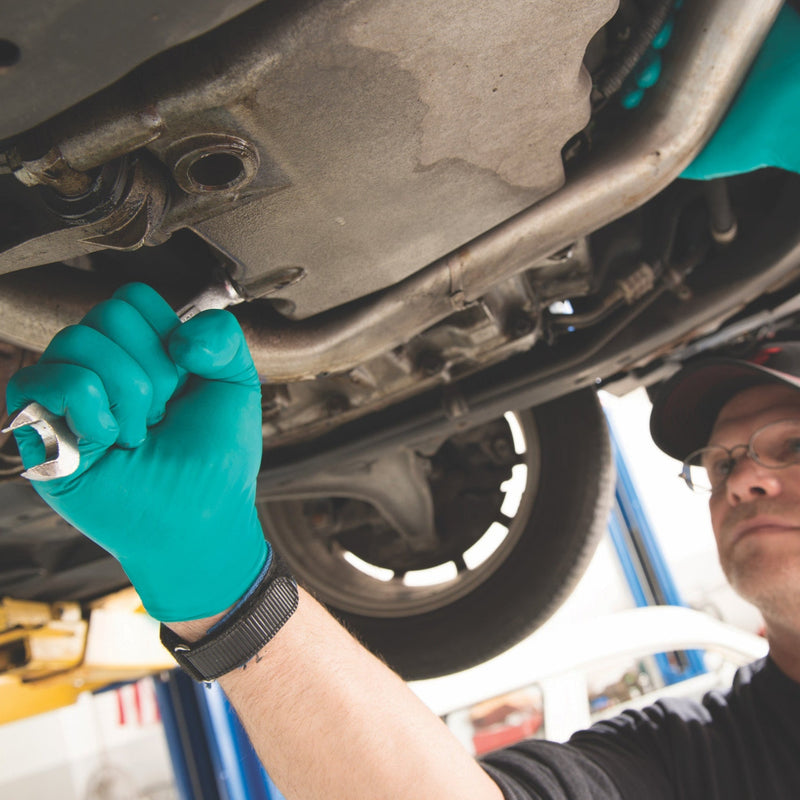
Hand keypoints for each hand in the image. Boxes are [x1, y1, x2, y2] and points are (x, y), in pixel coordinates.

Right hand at [6, 283, 268, 621]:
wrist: (202, 517)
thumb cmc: (216, 458)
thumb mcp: (235, 384)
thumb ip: (221, 337)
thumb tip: (179, 336)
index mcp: (137, 352)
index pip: (131, 298)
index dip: (166, 337)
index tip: (183, 384)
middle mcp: (95, 368)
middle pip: (106, 314)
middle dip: (153, 372)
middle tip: (160, 417)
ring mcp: (62, 398)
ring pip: (77, 341)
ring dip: (127, 395)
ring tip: (137, 435)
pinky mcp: (37, 433)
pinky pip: (47, 380)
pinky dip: (92, 412)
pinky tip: (106, 444)